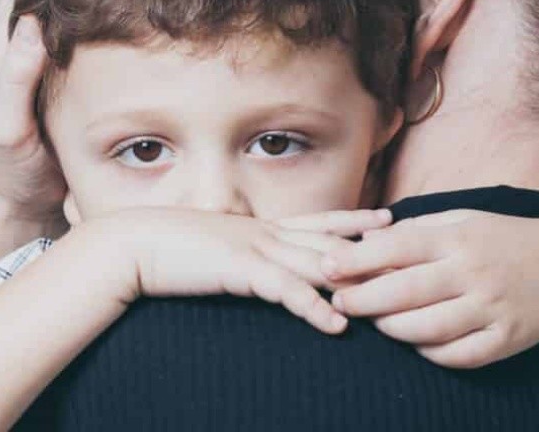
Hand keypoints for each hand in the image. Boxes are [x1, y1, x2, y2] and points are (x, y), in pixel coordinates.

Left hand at [0, 0, 91, 221]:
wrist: (24, 199)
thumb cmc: (12, 169)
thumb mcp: (7, 127)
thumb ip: (14, 80)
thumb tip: (32, 27)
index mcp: (4, 47)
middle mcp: (23, 43)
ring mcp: (46, 57)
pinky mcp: (67, 73)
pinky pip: (85, 27)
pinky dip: (104, 5)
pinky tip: (131, 2)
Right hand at [76, 207, 392, 334]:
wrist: (132, 244)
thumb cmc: (165, 247)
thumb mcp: (209, 244)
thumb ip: (234, 251)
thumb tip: (247, 260)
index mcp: (255, 226)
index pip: (312, 220)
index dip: (349, 218)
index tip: (382, 216)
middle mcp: (261, 231)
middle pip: (325, 236)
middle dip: (367, 238)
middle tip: (406, 237)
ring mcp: (253, 248)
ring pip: (313, 261)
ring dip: (351, 276)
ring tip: (389, 289)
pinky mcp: (239, 270)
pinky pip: (285, 290)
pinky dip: (312, 306)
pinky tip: (335, 323)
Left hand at [322, 210, 538, 368]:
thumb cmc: (499, 237)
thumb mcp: (458, 220)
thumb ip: (411, 230)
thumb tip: (362, 238)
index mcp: (456, 238)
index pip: (397, 247)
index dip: (356, 258)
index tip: (326, 265)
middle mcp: (472, 272)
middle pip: (405, 291)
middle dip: (363, 299)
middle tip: (339, 300)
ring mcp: (492, 307)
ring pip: (428, 328)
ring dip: (392, 328)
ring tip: (375, 322)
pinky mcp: (508, 338)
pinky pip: (459, 356)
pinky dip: (430, 353)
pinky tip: (416, 343)